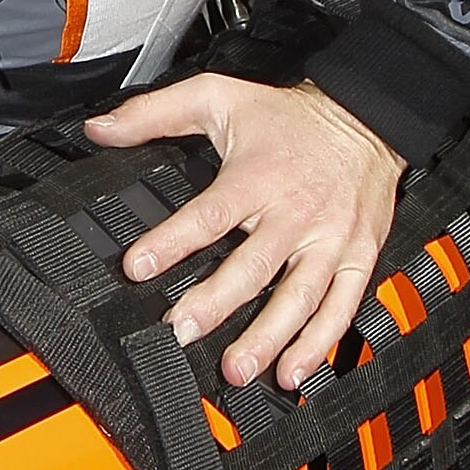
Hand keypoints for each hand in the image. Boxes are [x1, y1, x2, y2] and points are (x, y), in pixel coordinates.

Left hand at [82, 75, 401, 391]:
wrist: (368, 118)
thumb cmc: (289, 116)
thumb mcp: (219, 97)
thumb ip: (155, 112)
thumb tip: (101, 127)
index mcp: (257, 178)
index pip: (210, 215)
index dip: (172, 242)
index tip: (138, 267)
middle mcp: (295, 214)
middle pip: (253, 266)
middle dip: (215, 303)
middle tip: (181, 332)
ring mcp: (329, 240)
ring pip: (299, 297)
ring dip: (268, 338)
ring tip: (236, 369)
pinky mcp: (356, 258)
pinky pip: (340, 307)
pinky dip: (318, 343)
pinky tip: (293, 372)